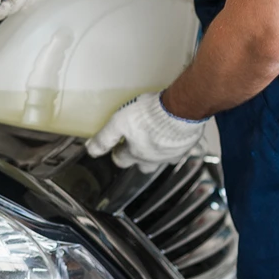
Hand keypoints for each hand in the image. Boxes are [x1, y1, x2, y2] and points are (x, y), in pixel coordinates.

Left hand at [86, 92, 206, 173]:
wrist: (179, 111)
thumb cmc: (148, 116)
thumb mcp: (119, 123)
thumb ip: (105, 138)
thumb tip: (91, 150)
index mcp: (137, 153)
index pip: (122, 160)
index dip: (117, 154)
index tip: (116, 148)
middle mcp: (155, 158)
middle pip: (144, 167)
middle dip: (138, 160)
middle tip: (135, 147)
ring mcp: (173, 153)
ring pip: (163, 160)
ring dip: (158, 154)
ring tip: (156, 141)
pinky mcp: (188, 145)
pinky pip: (182, 150)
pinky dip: (178, 146)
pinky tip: (176, 136)